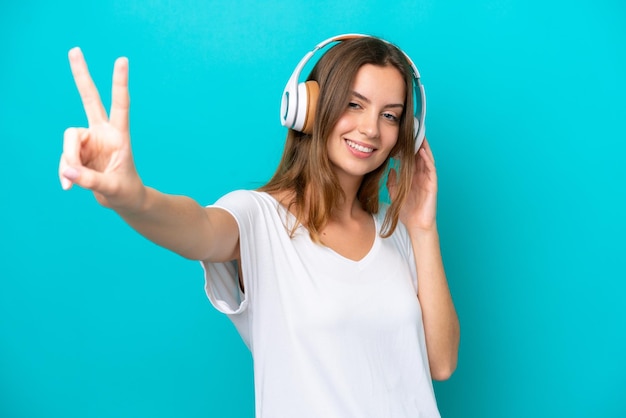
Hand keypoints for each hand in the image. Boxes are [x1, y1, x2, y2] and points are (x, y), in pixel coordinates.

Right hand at [59, 48, 143, 209]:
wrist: (122, 201)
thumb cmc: (125, 192)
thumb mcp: (112, 189)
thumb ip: (90, 180)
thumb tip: (67, 172)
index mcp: (120, 135)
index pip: (121, 105)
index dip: (120, 83)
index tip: (122, 60)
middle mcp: (103, 132)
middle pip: (90, 99)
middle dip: (81, 76)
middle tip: (75, 50)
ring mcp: (89, 140)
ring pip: (69, 140)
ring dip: (69, 160)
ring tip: (73, 180)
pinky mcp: (79, 151)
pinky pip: (65, 158)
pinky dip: (65, 172)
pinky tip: (68, 185)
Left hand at [388, 138, 437, 231]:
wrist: (416, 226)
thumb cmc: (408, 211)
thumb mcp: (395, 193)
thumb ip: (393, 181)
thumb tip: (391, 169)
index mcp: (413, 176)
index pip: (411, 158)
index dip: (408, 147)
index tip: (402, 135)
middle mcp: (421, 176)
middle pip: (419, 155)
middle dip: (416, 142)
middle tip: (412, 129)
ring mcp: (428, 179)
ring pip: (426, 159)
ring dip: (423, 147)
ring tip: (419, 135)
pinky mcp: (432, 185)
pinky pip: (431, 170)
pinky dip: (427, 160)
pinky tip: (423, 151)